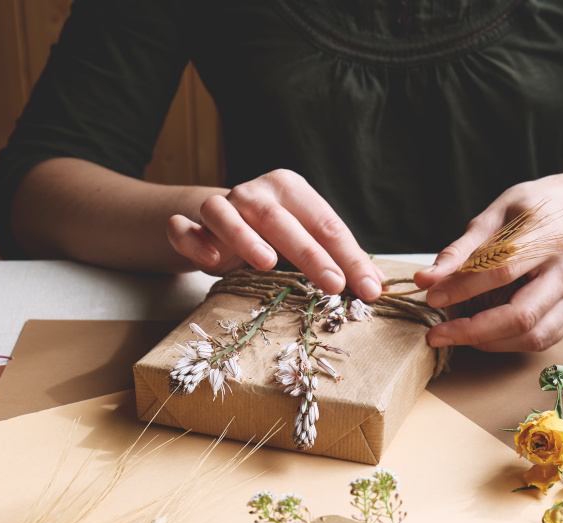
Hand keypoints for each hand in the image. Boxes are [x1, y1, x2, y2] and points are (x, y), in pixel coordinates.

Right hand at [166, 169, 383, 300]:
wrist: (218, 223)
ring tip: (266, 263)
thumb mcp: (309, 241)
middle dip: (310, 254)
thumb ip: (341, 258)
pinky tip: (209, 258)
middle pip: (281, 220)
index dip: (351, 259)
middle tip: (334, 285)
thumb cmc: (274, 234)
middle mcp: (255, 192)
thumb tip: (379, 284)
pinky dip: (192, 238)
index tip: (370, 291)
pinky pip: (183, 226)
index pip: (327, 224)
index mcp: (292, 190)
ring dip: (243, 237)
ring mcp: (220, 204)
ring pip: (225, 213)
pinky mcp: (189, 222)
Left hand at [413, 174, 562, 351]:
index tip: (432, 298)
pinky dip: (509, 343)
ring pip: (534, 336)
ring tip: (458, 334)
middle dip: (474, 331)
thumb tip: (424, 280)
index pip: (503, 270)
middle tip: (437, 335)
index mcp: (548, 236)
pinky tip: (485, 335)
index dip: (464, 288)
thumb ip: (460, 250)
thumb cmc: (528, 211)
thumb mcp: (493, 216)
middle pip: (522, 315)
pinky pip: (542, 340)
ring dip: (490, 342)